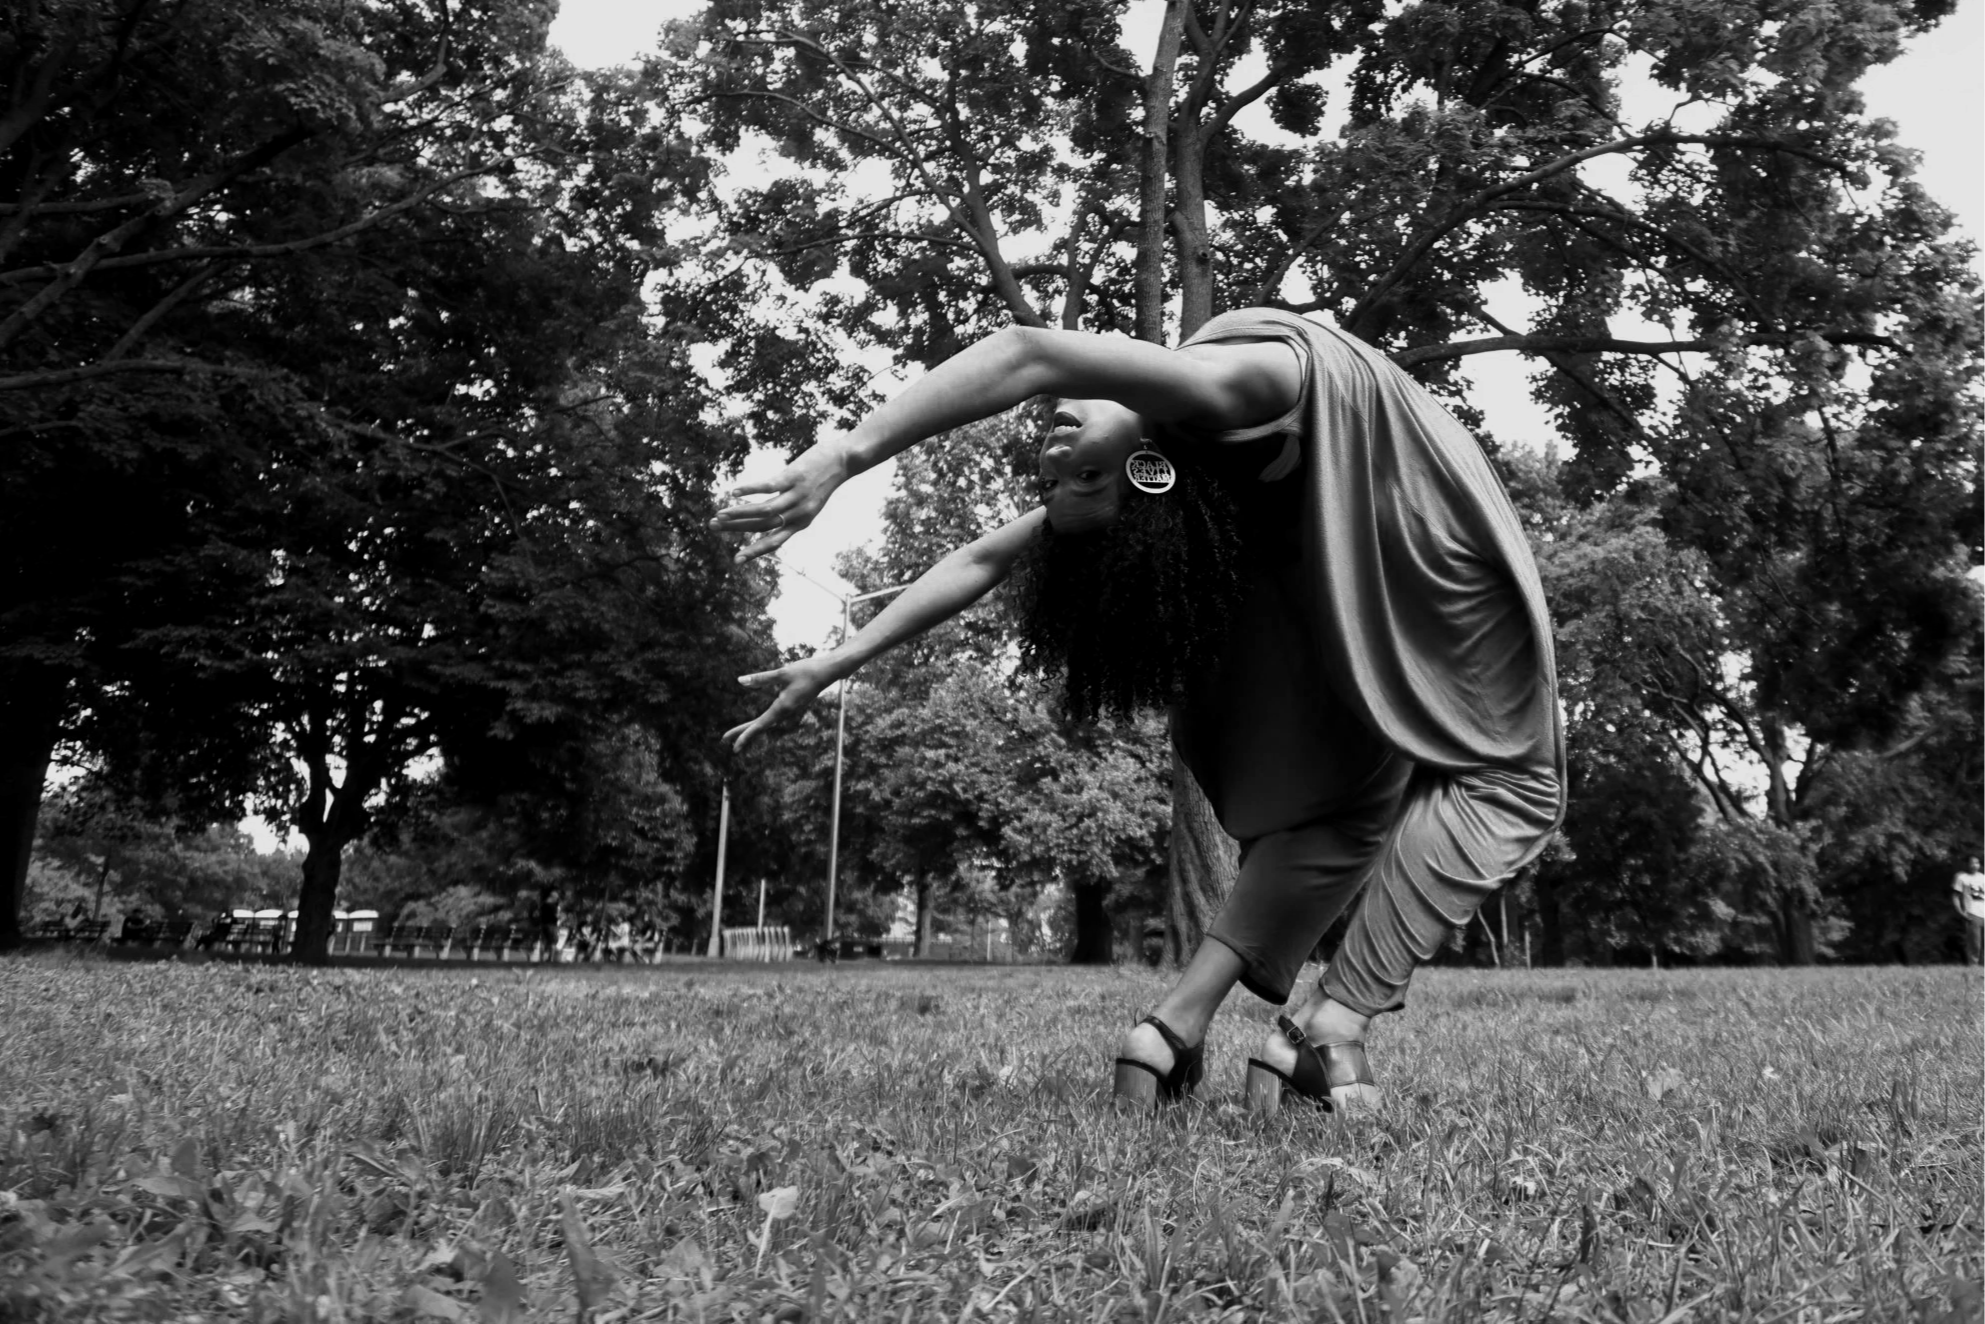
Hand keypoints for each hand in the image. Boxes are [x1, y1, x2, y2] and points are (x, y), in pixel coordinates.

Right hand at [710, 443, 851, 562]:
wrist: (846, 460)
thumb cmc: (824, 479)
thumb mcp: (810, 501)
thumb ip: (790, 508)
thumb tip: (769, 512)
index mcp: (801, 522)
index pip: (774, 541)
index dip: (755, 551)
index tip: (737, 561)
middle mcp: (799, 513)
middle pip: (762, 526)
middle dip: (736, 528)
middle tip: (712, 527)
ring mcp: (796, 495)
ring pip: (764, 511)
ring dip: (739, 514)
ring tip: (718, 515)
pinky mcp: (793, 477)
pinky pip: (768, 486)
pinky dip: (750, 490)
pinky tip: (734, 492)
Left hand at [723, 655, 841, 751]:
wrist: (828, 672)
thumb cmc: (807, 671)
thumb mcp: (782, 673)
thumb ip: (761, 678)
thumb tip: (740, 681)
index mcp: (783, 707)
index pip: (760, 724)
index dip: (745, 734)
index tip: (733, 744)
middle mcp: (785, 712)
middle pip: (760, 726)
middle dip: (742, 734)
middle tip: (724, 741)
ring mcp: (788, 710)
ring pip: (765, 723)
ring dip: (750, 729)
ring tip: (735, 734)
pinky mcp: (790, 706)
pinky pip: (771, 718)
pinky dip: (760, 723)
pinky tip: (755, 724)